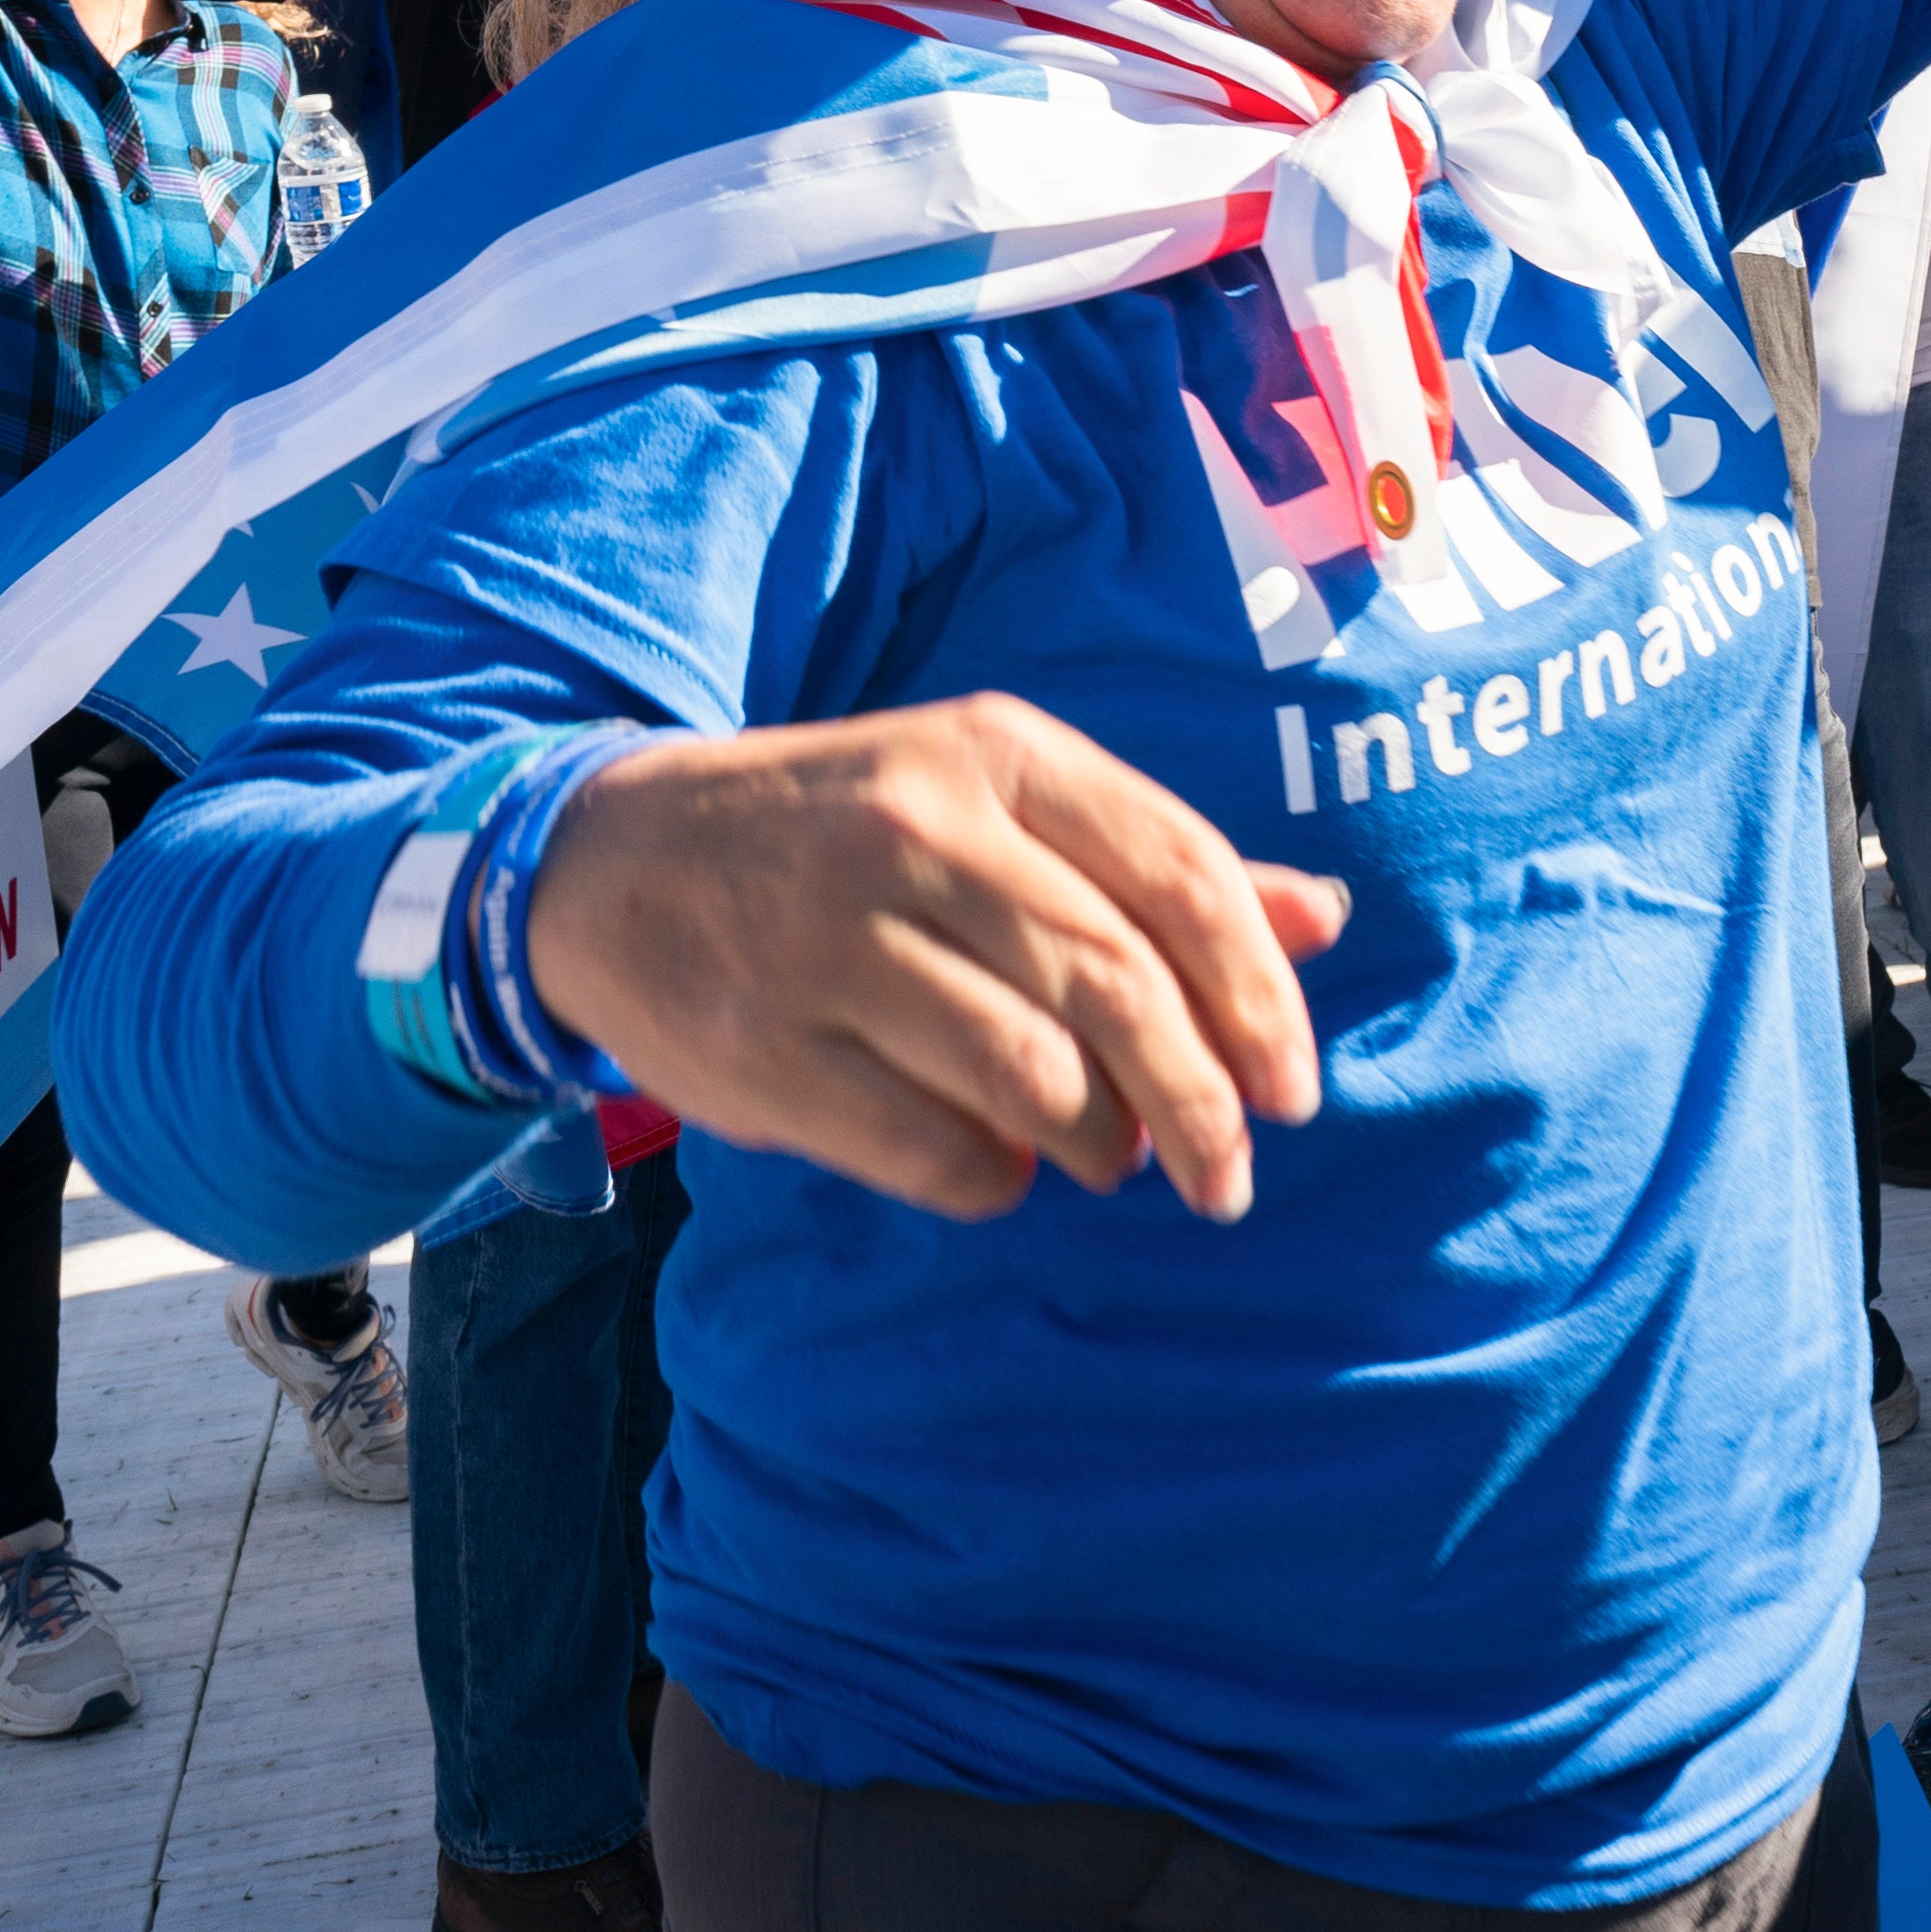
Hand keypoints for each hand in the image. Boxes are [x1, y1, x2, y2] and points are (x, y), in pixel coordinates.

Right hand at [527, 698, 1352, 1222]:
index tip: (1293, 1089)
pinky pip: (937, 1149)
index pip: (1180, 873)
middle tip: (1231, 1177)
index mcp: (997, 753)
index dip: (1260, 996)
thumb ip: (1152, 863)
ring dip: (1102, 1144)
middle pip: (1120, 986)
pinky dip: (997, 1178)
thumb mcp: (996, 802)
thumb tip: (1320, 918)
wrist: (609, 859)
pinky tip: (1002, 1165)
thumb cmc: (845, 834)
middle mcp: (919, 832)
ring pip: (1037, 1078)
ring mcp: (833, 941)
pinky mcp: (770, 1049)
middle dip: (1203, 1103)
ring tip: (1109, 1159)